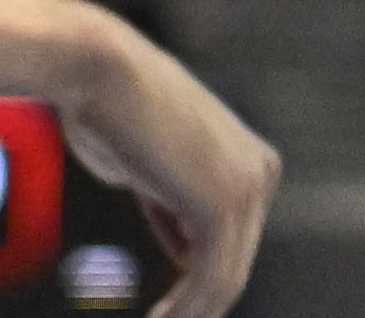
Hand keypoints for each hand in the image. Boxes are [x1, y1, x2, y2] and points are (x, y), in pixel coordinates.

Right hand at [53, 24, 278, 317]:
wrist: (102, 72)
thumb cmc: (112, 112)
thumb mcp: (153, 173)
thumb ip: (175, 209)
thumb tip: (184, 251)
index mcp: (252, 163)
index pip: (230, 244)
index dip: (195, 287)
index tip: (163, 314)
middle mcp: (262, 173)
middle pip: (232, 266)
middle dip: (196, 306)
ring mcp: (249, 187)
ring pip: (224, 280)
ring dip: (188, 315)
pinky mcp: (224, 204)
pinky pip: (210, 279)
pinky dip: (183, 312)